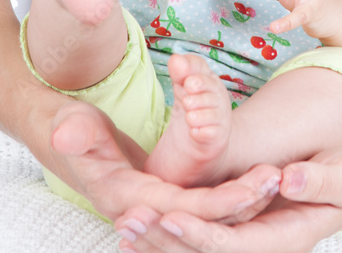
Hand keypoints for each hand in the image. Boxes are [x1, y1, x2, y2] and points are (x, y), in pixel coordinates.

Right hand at [45, 100, 281, 237]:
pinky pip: (201, 208)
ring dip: (241, 200)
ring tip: (276, 176)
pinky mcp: (162, 201)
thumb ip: (73, 133)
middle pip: (201, 216)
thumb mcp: (69, 125)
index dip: (217, 202)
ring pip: (206, 215)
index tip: (255, 188)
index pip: (180, 208)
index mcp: (124, 197)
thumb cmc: (70, 129)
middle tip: (275, 177)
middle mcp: (143, 210)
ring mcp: (153, 208)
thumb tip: (68, 135)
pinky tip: (257, 184)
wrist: (65, 138)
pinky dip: (230, 199)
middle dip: (241, 201)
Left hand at [115, 147, 341, 252]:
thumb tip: (290, 180)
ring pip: (196, 252)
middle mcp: (261, 247)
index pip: (233, 247)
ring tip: (124, 223)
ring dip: (158, 242)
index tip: (168, 218)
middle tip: (128, 219)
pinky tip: (138, 231)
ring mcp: (247, 242)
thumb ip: (319, 180)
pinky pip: (198, 241)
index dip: (198, 236)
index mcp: (284, 240)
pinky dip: (167, 237)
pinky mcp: (236, 231)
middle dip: (165, 241)